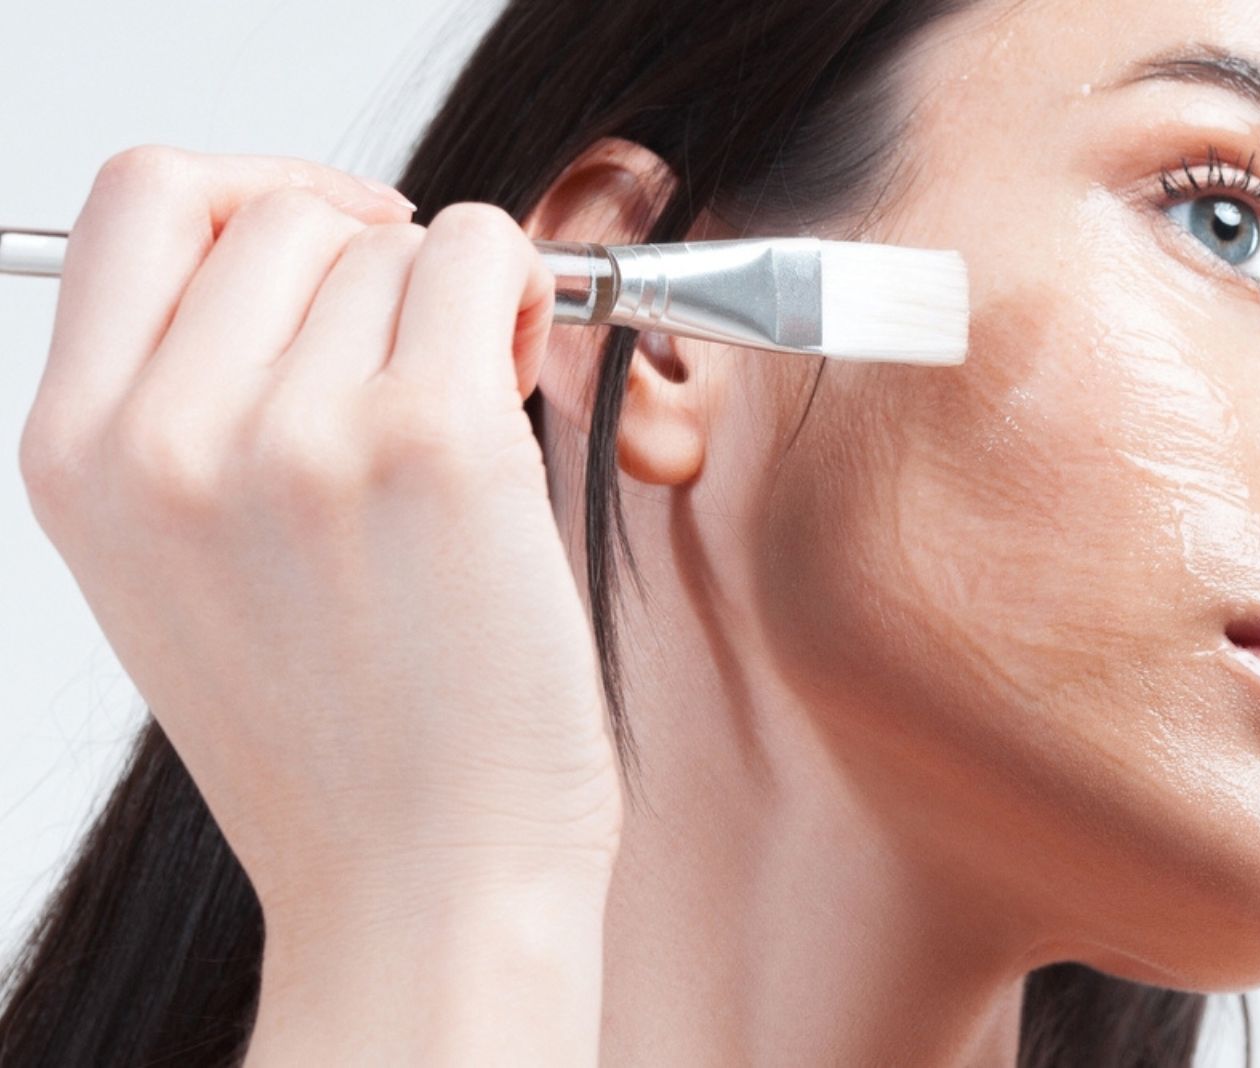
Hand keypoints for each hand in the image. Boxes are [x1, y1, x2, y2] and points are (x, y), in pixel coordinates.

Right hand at [17, 146, 623, 934]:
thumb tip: (315, 255)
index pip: (143, 203)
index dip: (254, 192)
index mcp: (80, 456)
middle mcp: (167, 435)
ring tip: (478, 411)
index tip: (335, 240)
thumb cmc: (343, 744)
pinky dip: (525, 292)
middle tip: (432, 358)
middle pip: (288, 216)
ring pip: (400, 241)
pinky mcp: (432, 442)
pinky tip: (528, 377)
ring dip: (458, 302)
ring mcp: (295, 433)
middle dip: (376, 268)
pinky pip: (487, 258)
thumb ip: (203, 405)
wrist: (425, 883)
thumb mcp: (189, 569)